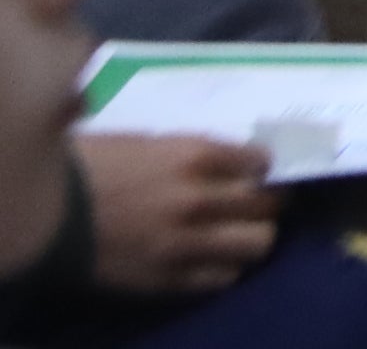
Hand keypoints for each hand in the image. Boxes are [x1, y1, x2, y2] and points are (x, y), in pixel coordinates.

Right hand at [72, 134, 277, 296]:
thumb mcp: (149, 142)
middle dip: (265, 202)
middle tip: (252, 204)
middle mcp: (199, 198)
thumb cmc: (90, 166)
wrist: (44, 212)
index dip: (262, 168)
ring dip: (252, 237)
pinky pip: (221, 277)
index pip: (261, 162)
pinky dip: (223, 267)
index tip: (255, 173)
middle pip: (268, 205)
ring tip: (237, 234)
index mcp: (195, 155)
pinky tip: (210, 258)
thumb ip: (194, 154)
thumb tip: (231, 162)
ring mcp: (185, 242)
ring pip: (257, 244)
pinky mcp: (167, 278)